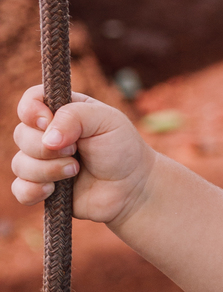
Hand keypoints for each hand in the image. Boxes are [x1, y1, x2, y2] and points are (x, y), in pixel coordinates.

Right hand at [11, 87, 154, 224]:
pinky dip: (32, 190)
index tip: (46, 121)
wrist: (133, 188)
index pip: (31, 100)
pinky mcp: (43, 188)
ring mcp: (43, 162)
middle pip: (21, 134)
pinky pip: (20, 190)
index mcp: (62, 110)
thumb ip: (74, 117)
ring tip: (75, 171)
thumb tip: (47, 139)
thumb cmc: (122, 148)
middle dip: (46, 147)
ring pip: (19, 164)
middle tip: (76, 151)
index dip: (31, 110)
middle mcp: (47, 134)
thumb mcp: (106, 120)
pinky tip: (53, 190)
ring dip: (47, 170)